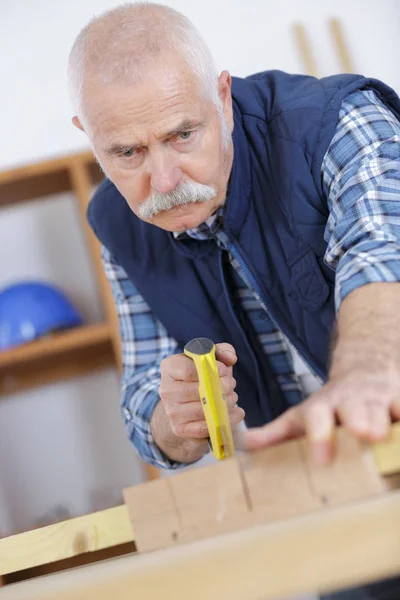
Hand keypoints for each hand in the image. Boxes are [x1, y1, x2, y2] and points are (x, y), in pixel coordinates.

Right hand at [159, 342, 244, 441]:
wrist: (183, 407)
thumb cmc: (200, 378)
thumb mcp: (210, 358)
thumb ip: (222, 351)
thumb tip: (230, 359)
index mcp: (169, 367)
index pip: (189, 369)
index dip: (212, 370)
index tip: (225, 371)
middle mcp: (166, 389)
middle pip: (198, 390)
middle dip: (222, 388)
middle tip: (231, 386)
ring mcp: (172, 411)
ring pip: (203, 410)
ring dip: (225, 404)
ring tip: (232, 399)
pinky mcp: (180, 429)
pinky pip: (205, 427)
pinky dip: (224, 421)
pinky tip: (234, 413)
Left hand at [243, 367, 399, 464]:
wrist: (364, 372)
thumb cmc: (331, 406)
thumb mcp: (302, 417)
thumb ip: (275, 433)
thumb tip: (241, 445)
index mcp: (323, 407)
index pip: (317, 418)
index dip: (319, 437)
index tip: (321, 460)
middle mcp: (351, 401)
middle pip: (354, 409)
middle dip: (359, 419)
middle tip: (364, 434)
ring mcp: (378, 399)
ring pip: (382, 408)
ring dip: (384, 419)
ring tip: (383, 435)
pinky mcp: (399, 399)